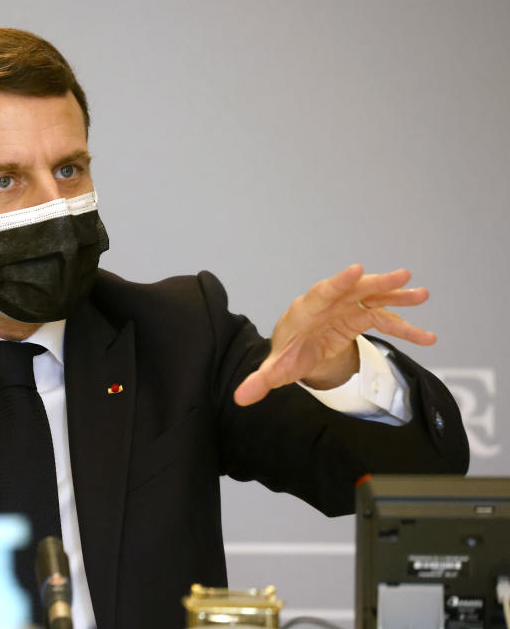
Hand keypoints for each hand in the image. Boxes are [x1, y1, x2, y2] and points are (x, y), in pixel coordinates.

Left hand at [233, 264, 434, 405]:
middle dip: (376, 282)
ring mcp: (347, 309)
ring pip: (374, 298)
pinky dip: (405, 328)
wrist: (298, 348)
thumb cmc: (287, 353)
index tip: (356, 270)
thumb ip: (262, 380)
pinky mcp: (361, 319)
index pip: (322, 292)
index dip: (338, 282)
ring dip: (397, 296)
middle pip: (354, 289)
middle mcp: (329, 304)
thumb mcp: (276, 369)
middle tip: (403, 275)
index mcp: (305, 311)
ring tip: (422, 295)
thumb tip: (240, 398)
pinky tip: (427, 338)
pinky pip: (385, 320)